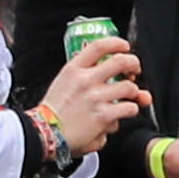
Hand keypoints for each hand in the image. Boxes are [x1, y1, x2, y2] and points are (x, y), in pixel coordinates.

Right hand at [36, 34, 148, 153]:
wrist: (45, 134)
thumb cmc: (53, 112)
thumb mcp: (63, 83)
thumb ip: (83, 75)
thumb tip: (108, 74)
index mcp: (73, 70)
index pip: (99, 46)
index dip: (117, 43)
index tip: (125, 47)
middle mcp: (86, 80)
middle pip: (121, 61)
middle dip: (134, 64)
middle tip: (134, 72)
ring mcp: (96, 98)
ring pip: (130, 88)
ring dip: (133, 94)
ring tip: (127, 99)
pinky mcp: (103, 116)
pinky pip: (129, 109)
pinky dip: (128, 112)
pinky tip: (119, 115)